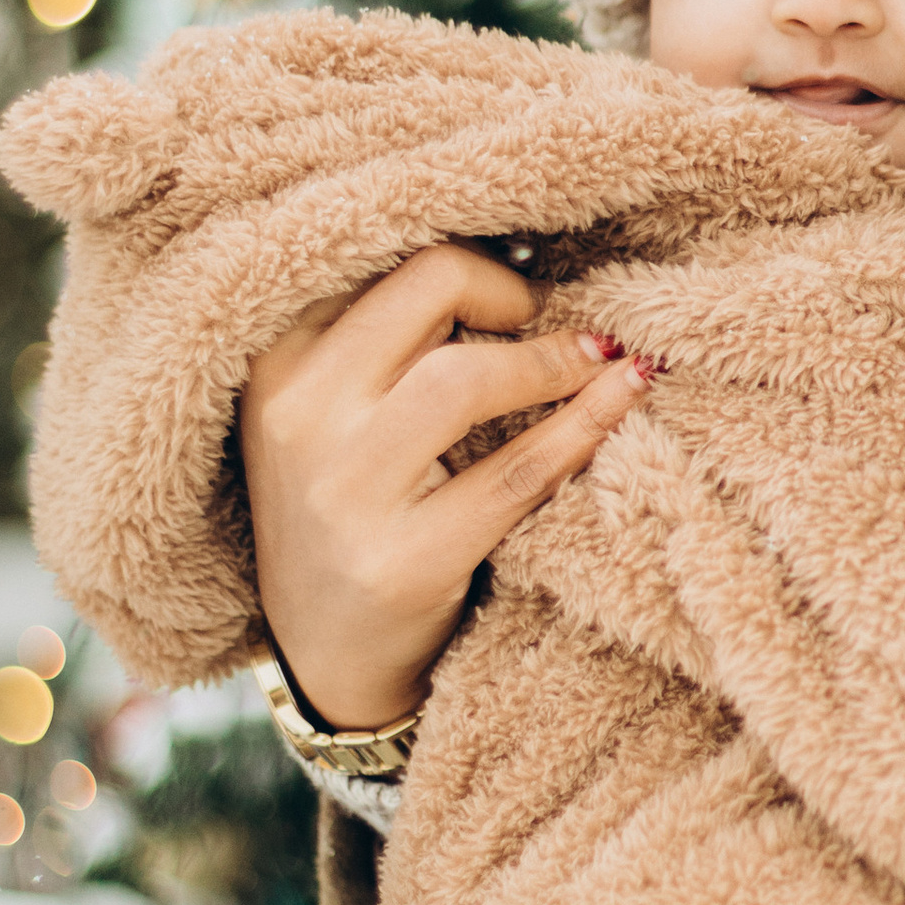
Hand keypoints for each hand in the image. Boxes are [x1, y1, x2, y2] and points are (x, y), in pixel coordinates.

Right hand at [238, 244, 648, 727]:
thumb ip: (391, 336)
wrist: (328, 653)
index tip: (520, 291)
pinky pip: (516, 475)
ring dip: (553, 360)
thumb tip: (523, 251)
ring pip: (466, 379)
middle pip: (428, 290)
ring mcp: (343, 492)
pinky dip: (584, 424)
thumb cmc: (353, 505)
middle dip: (512, 294)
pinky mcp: (402, 561)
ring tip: (601, 359)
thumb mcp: (335, 410)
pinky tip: (626, 394)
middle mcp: (297, 417)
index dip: (475, 263)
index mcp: (277, 361)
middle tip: (561, 324)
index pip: (388, 259)